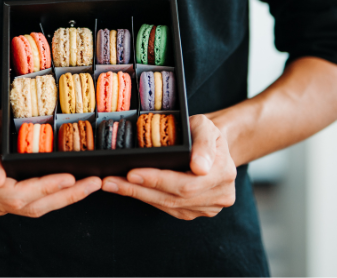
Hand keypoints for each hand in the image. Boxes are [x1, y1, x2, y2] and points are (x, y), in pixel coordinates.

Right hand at [0, 107, 101, 217]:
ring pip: (32, 210)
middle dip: (63, 195)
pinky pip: (31, 208)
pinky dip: (54, 199)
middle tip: (91, 182)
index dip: (43, 187)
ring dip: (64, 199)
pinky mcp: (2, 207)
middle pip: (27, 205)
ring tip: (89, 186)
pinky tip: (73, 190)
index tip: (69, 178)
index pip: (13, 191)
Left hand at [101, 114, 235, 219]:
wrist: (215, 146)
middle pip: (175, 197)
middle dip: (140, 189)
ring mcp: (209, 207)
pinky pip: (169, 209)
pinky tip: (128, 190)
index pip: (187, 182)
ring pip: (169, 206)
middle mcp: (220, 194)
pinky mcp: (196, 212)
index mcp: (224, 172)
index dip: (158, 180)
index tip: (133, 173)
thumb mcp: (206, 125)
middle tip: (112, 181)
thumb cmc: (204, 132)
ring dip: (138, 195)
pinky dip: (147, 199)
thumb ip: (204, 143)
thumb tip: (200, 167)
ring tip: (112, 185)